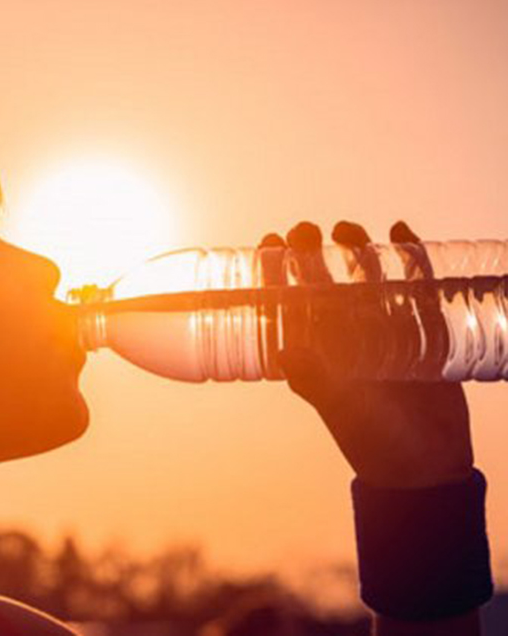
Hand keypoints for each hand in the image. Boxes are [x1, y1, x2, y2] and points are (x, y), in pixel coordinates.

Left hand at [263, 220, 473, 488]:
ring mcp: (383, 326)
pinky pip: (416, 283)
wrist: (427, 464)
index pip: (287, 300)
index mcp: (314, 349)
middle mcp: (343, 332)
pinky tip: (400, 231)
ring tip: (346, 230)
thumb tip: (286, 352)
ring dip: (355, 247)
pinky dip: (410, 255)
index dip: (273, 269)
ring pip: (365, 274)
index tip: (267, 242)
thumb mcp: (341, 408)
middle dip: (310, 250)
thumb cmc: (373, 440)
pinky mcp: (423, 326)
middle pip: (323, 278)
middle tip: (304, 230)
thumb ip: (317, 380)